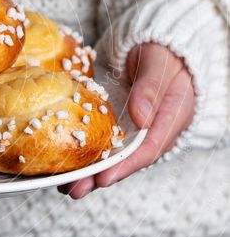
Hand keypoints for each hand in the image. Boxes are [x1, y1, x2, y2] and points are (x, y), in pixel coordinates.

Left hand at [60, 42, 194, 198]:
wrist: (159, 47)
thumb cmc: (163, 54)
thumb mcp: (158, 64)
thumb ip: (150, 89)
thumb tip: (141, 116)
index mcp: (172, 119)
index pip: (148, 149)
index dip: (125, 166)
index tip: (104, 178)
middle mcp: (154, 131)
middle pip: (127, 161)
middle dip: (100, 177)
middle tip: (75, 189)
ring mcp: (136, 131)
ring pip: (113, 157)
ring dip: (89, 173)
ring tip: (66, 186)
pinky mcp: (121, 127)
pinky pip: (104, 144)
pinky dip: (85, 156)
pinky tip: (65, 166)